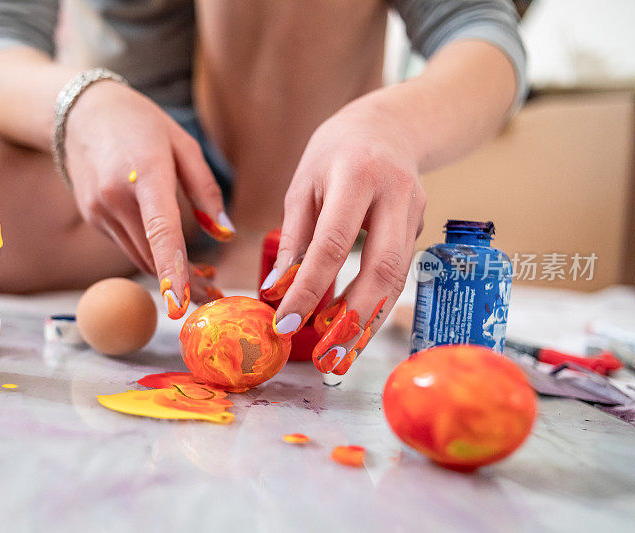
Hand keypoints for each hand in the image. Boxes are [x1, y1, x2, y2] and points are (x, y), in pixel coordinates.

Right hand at [65, 81, 233, 317]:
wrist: (82, 113)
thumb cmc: (141, 124)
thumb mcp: (184, 144)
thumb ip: (206, 190)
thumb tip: (225, 233)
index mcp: (145, 172)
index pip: (161, 229)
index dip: (173, 269)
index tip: (182, 301)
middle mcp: (116, 197)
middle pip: (153, 255)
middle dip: (185, 283)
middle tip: (216, 294)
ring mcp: (99, 210)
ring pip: (140, 257)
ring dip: (169, 275)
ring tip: (204, 277)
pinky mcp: (93, 219)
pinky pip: (129, 245)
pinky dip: (151, 257)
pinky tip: (171, 255)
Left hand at [260, 97, 425, 373]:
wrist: (390, 126)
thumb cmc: (335, 154)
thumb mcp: (303, 185)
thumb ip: (294, 237)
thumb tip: (277, 290)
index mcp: (356, 176)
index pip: (332, 243)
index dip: (310, 288)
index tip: (285, 322)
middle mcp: (395, 195)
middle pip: (382, 269)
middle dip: (354, 320)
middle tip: (326, 359)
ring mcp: (416, 211)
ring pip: (397, 279)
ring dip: (369, 322)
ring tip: (340, 357)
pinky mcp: (422, 227)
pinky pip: (398, 273)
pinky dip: (375, 305)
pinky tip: (353, 328)